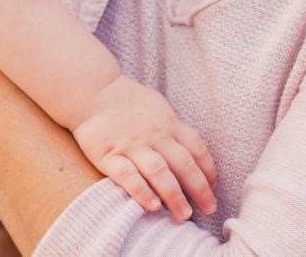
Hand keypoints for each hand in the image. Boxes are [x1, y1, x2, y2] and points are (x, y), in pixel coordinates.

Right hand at [70, 75, 217, 220]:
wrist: (92, 90)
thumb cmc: (128, 101)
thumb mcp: (158, 107)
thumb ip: (173, 129)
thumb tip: (191, 151)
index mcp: (168, 123)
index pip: (196, 148)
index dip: (208, 170)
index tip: (213, 187)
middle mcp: (154, 135)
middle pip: (183, 163)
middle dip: (199, 189)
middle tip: (209, 209)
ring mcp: (132, 145)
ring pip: (159, 171)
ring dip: (174, 195)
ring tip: (184, 215)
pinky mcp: (109, 155)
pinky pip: (127, 175)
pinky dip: (141, 191)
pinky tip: (152, 206)